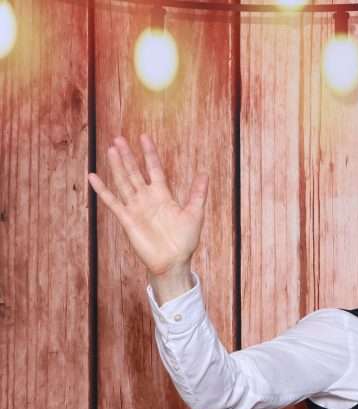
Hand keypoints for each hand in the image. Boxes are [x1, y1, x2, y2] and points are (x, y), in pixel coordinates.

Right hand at [88, 135, 208, 281]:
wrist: (174, 262)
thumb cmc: (185, 240)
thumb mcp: (195, 213)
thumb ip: (197, 194)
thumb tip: (204, 174)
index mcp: (163, 195)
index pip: (154, 169)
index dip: (149, 154)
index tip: (144, 137)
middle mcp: (147, 199)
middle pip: (135, 172)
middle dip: (128, 156)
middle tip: (119, 138)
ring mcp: (136, 208)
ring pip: (123, 182)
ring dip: (117, 166)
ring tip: (111, 149)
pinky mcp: (127, 219)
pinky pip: (112, 202)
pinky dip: (103, 190)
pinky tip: (94, 176)